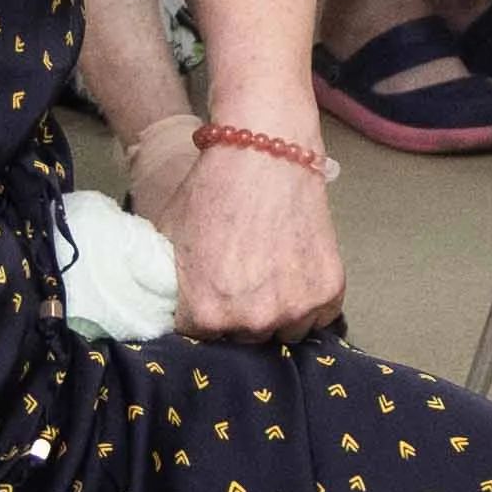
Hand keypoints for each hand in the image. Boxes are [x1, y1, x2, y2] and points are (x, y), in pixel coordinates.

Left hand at [165, 126, 343, 338]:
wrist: (262, 152)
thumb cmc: (211, 191)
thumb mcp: (167, 240)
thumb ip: (167, 285)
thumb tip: (162, 308)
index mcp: (206, 314)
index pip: (200, 339)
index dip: (203, 314)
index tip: (210, 293)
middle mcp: (252, 321)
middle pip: (243, 339)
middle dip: (239, 316)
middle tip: (243, 280)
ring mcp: (295, 309)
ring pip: (283, 333)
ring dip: (278, 314)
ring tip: (272, 277)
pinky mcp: (328, 291)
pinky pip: (319, 318)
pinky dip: (310, 302)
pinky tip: (297, 272)